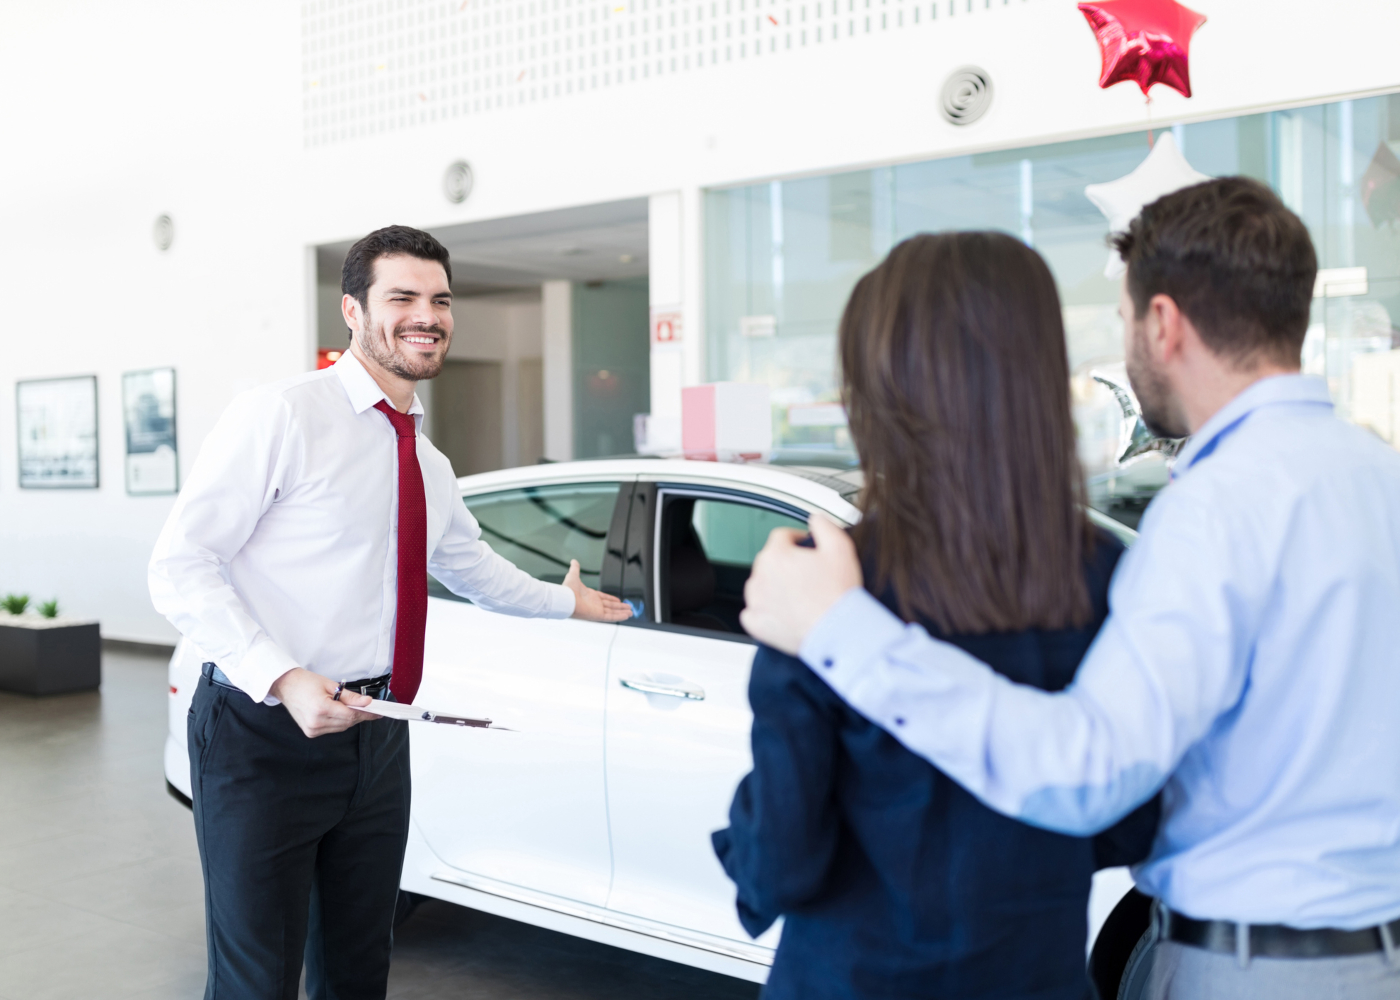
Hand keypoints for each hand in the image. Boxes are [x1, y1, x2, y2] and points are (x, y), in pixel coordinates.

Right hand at [270, 668, 375, 737]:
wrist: (286, 686)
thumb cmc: (306, 682)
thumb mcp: (331, 685)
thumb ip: (350, 697)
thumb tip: (367, 702)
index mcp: (321, 709)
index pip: (350, 715)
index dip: (366, 713)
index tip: (378, 712)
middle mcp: (316, 722)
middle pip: (347, 723)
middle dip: (359, 715)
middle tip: (369, 707)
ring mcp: (312, 729)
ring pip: (341, 727)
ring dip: (349, 719)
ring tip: (351, 707)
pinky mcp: (310, 732)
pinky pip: (332, 729)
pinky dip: (339, 722)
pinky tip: (339, 712)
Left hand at [564, 559, 633, 621]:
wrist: (565, 599)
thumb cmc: (567, 589)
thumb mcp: (573, 575)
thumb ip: (575, 569)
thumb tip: (573, 561)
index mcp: (590, 596)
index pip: (604, 598)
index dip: (611, 599)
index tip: (618, 601)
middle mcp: (594, 604)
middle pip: (610, 606)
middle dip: (620, 607)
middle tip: (628, 608)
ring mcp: (596, 610)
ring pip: (612, 612)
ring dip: (622, 612)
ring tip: (630, 612)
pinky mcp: (597, 615)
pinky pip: (611, 617)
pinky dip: (619, 616)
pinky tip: (626, 616)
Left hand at [740, 513, 862, 653]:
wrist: (838, 631)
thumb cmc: (838, 594)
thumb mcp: (840, 548)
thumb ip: (824, 526)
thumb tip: (816, 519)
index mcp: (776, 555)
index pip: (781, 536)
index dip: (797, 539)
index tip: (807, 548)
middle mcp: (760, 576)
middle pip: (770, 560)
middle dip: (787, 563)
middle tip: (810, 574)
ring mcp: (756, 602)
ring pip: (760, 585)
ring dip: (775, 586)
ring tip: (799, 595)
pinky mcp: (756, 624)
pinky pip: (753, 612)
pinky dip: (765, 611)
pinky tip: (783, 612)